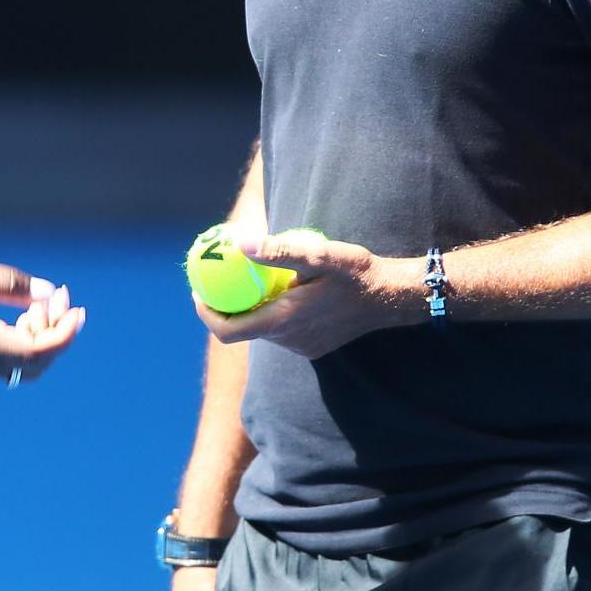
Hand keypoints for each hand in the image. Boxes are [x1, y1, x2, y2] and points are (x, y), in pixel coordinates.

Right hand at [0, 248, 85, 382]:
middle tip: (59, 296)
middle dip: (55, 333)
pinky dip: (24, 337)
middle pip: (35, 364)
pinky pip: (8, 357)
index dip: (64, 335)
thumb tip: (48, 293)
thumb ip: (11, 284)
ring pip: (24, 364)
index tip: (78, 310)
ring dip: (41, 336)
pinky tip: (22, 310)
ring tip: (39, 300)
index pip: (36, 352)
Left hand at [193, 230, 419, 359]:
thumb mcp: (319, 255)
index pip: (227, 331)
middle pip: (242, 331)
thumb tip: (239, 242)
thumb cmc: (357, 272)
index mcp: (283, 322)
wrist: (393, 297)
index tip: (197, 291)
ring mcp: (302, 348)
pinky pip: (283, 333)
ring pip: (263, 331)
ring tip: (246, 281)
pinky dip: (273, 315)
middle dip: (225, 308)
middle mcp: (289, 341)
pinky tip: (279, 291)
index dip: (206, 314)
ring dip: (252, 310)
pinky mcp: (314, 347)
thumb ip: (278, 251)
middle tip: (217, 281)